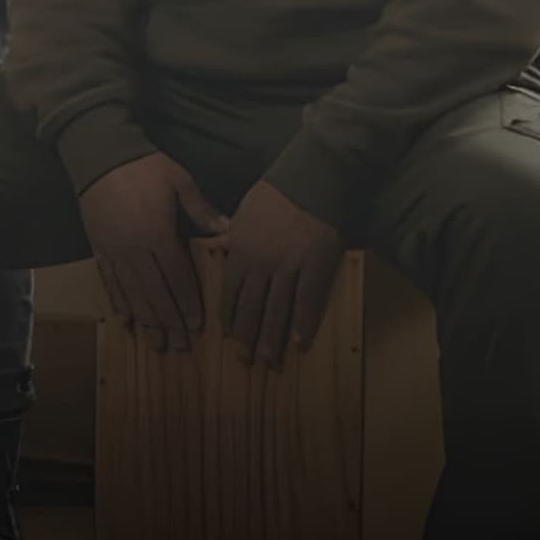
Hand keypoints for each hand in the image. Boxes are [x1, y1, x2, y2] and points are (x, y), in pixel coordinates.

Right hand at [80, 151, 226, 354]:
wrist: (99, 154)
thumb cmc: (144, 166)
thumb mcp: (179, 180)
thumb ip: (202, 210)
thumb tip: (228, 232)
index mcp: (158, 234)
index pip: (177, 278)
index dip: (188, 303)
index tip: (197, 326)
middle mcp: (135, 249)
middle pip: (155, 294)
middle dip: (169, 322)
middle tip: (180, 345)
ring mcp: (114, 251)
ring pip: (132, 294)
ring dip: (146, 321)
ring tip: (155, 343)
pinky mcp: (98, 248)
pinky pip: (109, 281)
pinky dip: (119, 302)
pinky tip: (126, 319)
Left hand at [214, 182, 342, 369]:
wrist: (311, 179)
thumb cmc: (275, 193)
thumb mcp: (243, 213)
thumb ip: (233, 238)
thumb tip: (223, 251)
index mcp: (240, 251)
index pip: (230, 292)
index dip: (230, 317)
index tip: (229, 336)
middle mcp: (261, 264)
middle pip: (252, 308)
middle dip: (248, 337)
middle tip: (245, 361)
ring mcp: (289, 268)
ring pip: (278, 310)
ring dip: (273, 338)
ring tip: (270, 361)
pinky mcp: (316, 267)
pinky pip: (309, 301)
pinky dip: (305, 323)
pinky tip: (301, 342)